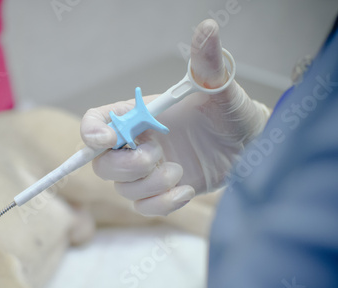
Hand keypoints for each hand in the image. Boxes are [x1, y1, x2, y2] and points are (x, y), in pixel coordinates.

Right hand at [80, 19, 269, 215]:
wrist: (248, 146)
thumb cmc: (230, 113)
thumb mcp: (219, 89)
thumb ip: (207, 64)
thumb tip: (208, 27)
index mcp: (139, 116)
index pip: (97, 121)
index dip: (91, 132)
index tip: (107, 139)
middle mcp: (137, 143)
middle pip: (101, 163)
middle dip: (124, 165)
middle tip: (155, 156)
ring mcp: (148, 170)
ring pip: (123, 188)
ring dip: (150, 184)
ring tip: (180, 171)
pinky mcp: (161, 192)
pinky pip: (145, 207)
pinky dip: (162, 204)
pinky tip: (187, 190)